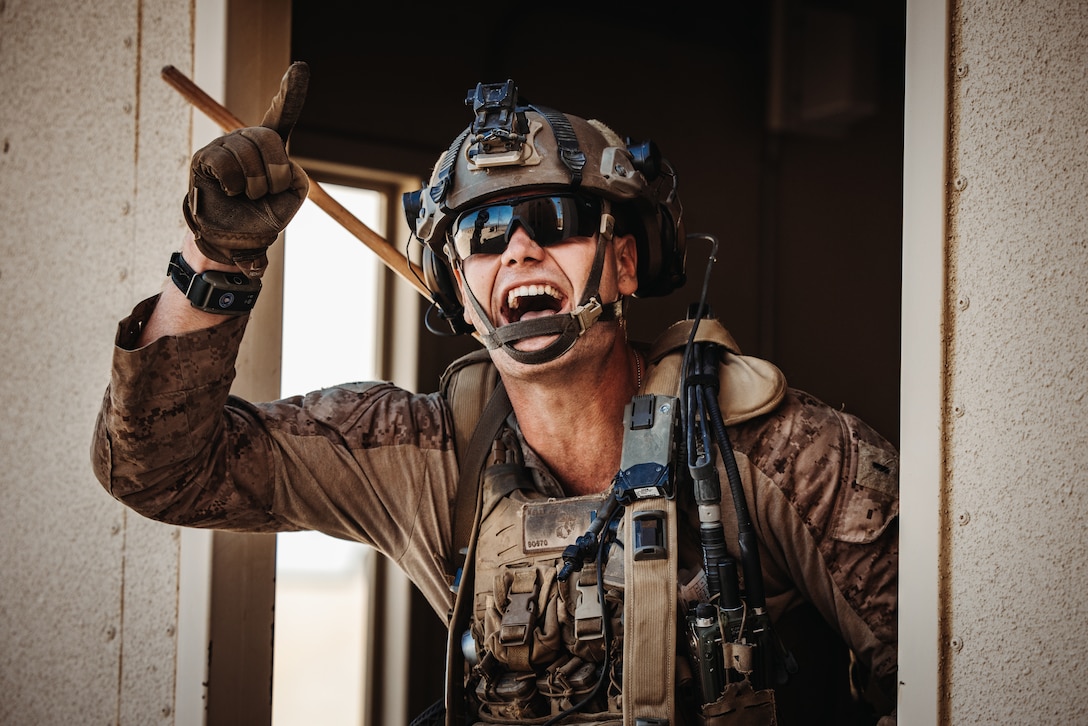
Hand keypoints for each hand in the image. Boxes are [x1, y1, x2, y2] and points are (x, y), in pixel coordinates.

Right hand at [182, 62, 310, 277]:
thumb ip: (294, 179)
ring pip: (247, 151)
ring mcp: (225, 146)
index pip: (282, 113)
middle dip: (275, 170)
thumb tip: (284, 171)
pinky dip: (233, 183)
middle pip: (267, 137)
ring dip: (255, 184)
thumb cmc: (261, 218)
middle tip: (268, 192)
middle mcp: (247, 140)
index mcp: (271, 146)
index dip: (291, 91)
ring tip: (247, 196)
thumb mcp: (288, 199)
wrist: (233, 241)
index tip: (300, 67)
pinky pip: (226, 163)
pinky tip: (230, 192)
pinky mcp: (205, 159)